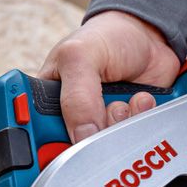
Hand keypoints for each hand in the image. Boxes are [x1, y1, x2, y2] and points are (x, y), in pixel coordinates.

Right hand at [38, 10, 179, 142]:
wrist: (150, 37)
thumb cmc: (107, 37)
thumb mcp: (80, 56)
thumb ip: (76, 96)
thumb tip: (81, 135)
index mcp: (43, 99)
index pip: (36, 136)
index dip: (47, 146)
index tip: (65, 142)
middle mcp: (70, 116)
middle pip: (76, 149)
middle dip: (95, 135)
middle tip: (104, 113)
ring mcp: (100, 122)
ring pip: (110, 145)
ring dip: (122, 123)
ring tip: (123, 98)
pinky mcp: (127, 125)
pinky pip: (136, 137)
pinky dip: (142, 118)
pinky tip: (140, 98)